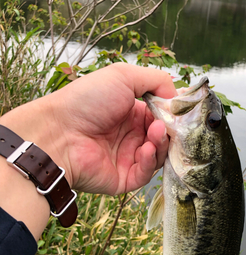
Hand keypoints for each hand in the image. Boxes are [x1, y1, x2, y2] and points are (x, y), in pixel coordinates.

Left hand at [2, 63, 176, 193]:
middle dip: (168, 130)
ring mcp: (127, 158)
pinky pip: (146, 174)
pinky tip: (146, 150)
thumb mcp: (123, 76)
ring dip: (161, 144)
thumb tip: (176, 96)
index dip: (170, 115)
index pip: (161, 116)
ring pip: (158, 156)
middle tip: (164, 124)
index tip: (176, 111)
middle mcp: (130, 136)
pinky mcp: (124, 178)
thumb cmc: (86, 101)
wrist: (58, 133)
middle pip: (163, 137)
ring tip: (154, 134)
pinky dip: (150, 161)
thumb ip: (155, 80)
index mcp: (130, 113)